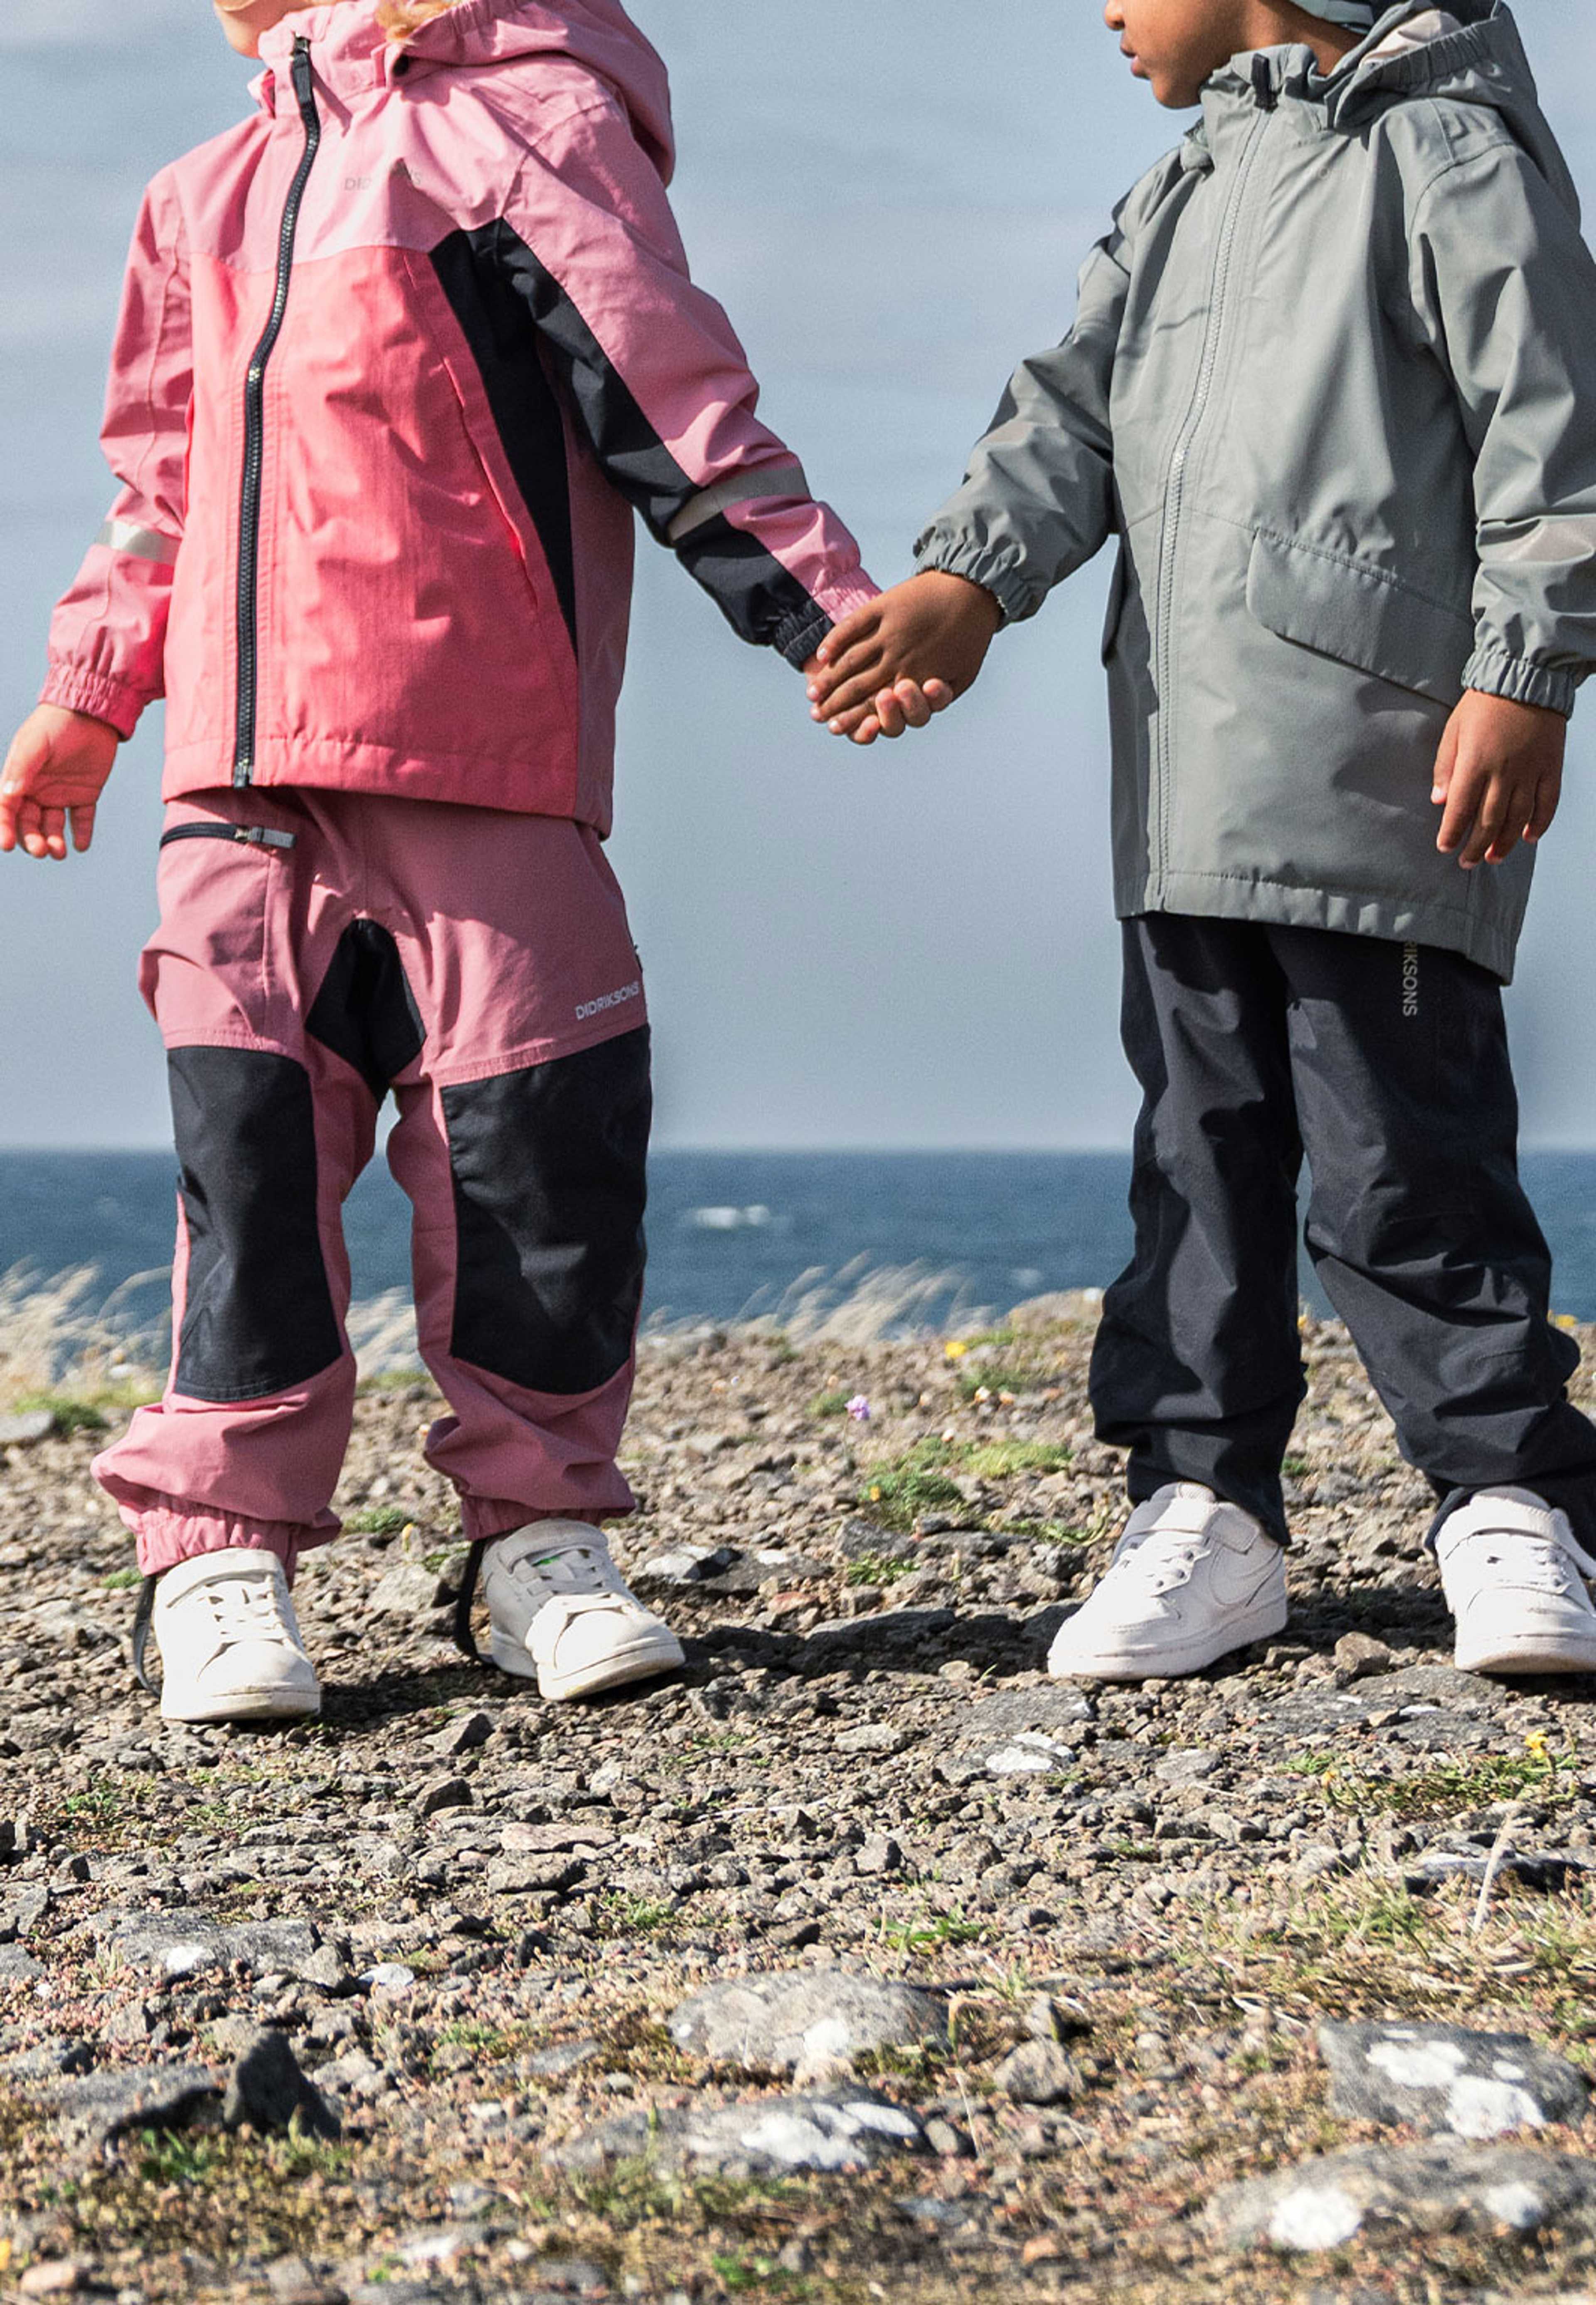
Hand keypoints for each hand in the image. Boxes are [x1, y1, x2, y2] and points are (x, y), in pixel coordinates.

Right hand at [0, 706, 119, 860]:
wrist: (91, 713)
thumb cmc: (56, 723)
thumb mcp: (36, 744)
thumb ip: (22, 768)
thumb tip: (8, 796)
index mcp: (19, 778)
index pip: (7, 808)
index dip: (5, 827)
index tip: (7, 844)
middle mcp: (37, 790)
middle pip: (29, 823)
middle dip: (32, 839)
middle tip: (41, 851)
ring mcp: (60, 794)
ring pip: (53, 826)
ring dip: (54, 841)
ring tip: (60, 852)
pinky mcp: (84, 795)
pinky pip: (81, 819)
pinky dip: (81, 833)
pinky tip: (81, 845)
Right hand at [807, 571, 999, 744]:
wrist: (971, 589)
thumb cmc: (968, 640)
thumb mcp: (962, 677)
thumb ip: (935, 701)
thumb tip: (916, 711)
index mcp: (918, 681)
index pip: (878, 709)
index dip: (852, 721)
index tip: (834, 727)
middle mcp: (900, 659)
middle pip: (860, 690)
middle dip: (835, 706)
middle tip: (817, 715)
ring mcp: (890, 633)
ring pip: (852, 662)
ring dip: (829, 680)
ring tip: (812, 693)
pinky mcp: (884, 607)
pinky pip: (854, 625)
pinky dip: (836, 640)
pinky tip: (822, 654)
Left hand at [1433, 690, 1564, 867]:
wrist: (1526, 677)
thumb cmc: (1483, 703)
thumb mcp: (1454, 729)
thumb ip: (1445, 766)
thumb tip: (1439, 801)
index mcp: (1475, 762)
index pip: (1460, 808)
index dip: (1452, 832)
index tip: (1445, 847)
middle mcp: (1504, 771)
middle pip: (1489, 820)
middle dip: (1476, 846)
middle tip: (1467, 863)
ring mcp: (1530, 770)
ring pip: (1517, 817)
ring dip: (1504, 842)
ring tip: (1493, 858)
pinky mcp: (1551, 766)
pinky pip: (1547, 802)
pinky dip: (1539, 823)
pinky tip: (1528, 838)